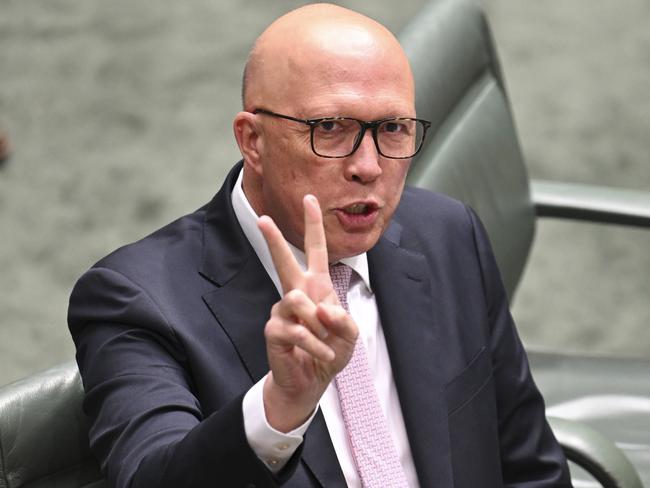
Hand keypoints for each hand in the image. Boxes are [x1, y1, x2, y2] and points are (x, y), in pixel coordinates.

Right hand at [257, 195, 357, 431]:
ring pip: (297, 300)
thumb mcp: (349, 335)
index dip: (313, 225)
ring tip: (326, 342)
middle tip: (262, 218)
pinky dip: (316, 345)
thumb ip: (343, 318)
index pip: (315, 250)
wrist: (312, 382)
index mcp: (317, 287)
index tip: (310, 199)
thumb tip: (321, 308)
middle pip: (284, 261)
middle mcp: (297, 294)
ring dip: (319, 324)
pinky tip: (323, 355)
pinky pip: (297, 330)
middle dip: (274, 239)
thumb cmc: (330, 352)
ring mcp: (282, 311)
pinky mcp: (274, 330)